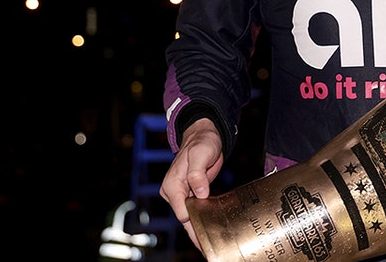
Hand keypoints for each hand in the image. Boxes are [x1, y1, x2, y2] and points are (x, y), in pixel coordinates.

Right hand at [159, 118, 224, 249]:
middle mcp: (174, 192)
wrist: (204, 136)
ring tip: (212, 245)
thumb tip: (200, 194)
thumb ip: (198, 174)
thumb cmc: (201, 143)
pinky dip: (203, 220)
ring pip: (190, 217)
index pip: (182, 211)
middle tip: (210, 248)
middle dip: (197, 233)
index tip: (204, 238)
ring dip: (200, 229)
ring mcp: (183, 194)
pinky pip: (196, 210)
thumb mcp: (200, 154)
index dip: (194, 225)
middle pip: (185, 218)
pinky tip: (211, 231)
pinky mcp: (192, 194)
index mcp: (173, 185)